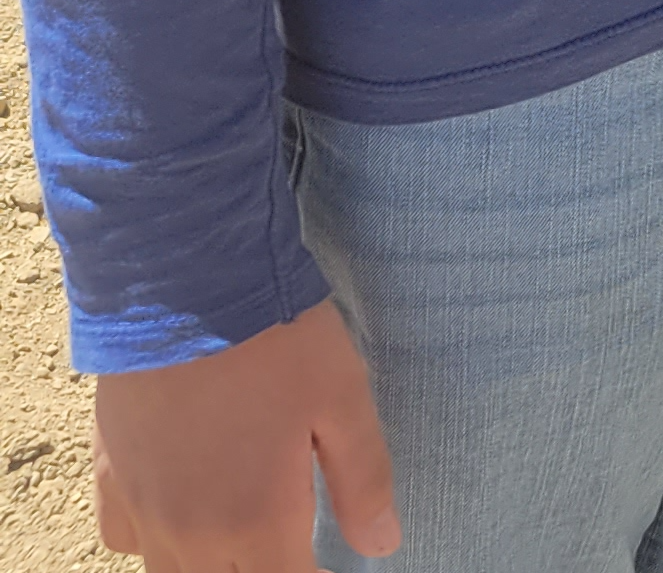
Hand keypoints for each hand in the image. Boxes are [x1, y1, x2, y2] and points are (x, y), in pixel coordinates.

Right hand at [95, 300, 396, 567]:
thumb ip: (363, 479)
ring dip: (210, 565)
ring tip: (241, 539)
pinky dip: (154, 541)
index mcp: (254, 522)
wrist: (186, 287)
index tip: (331, 562)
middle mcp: (190, 534)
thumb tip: (383, 545)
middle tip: (290, 546)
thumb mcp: (344, 399)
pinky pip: (126, 540)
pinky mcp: (110, 477)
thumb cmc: (276, 340)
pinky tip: (182, 511)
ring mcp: (143, 509)